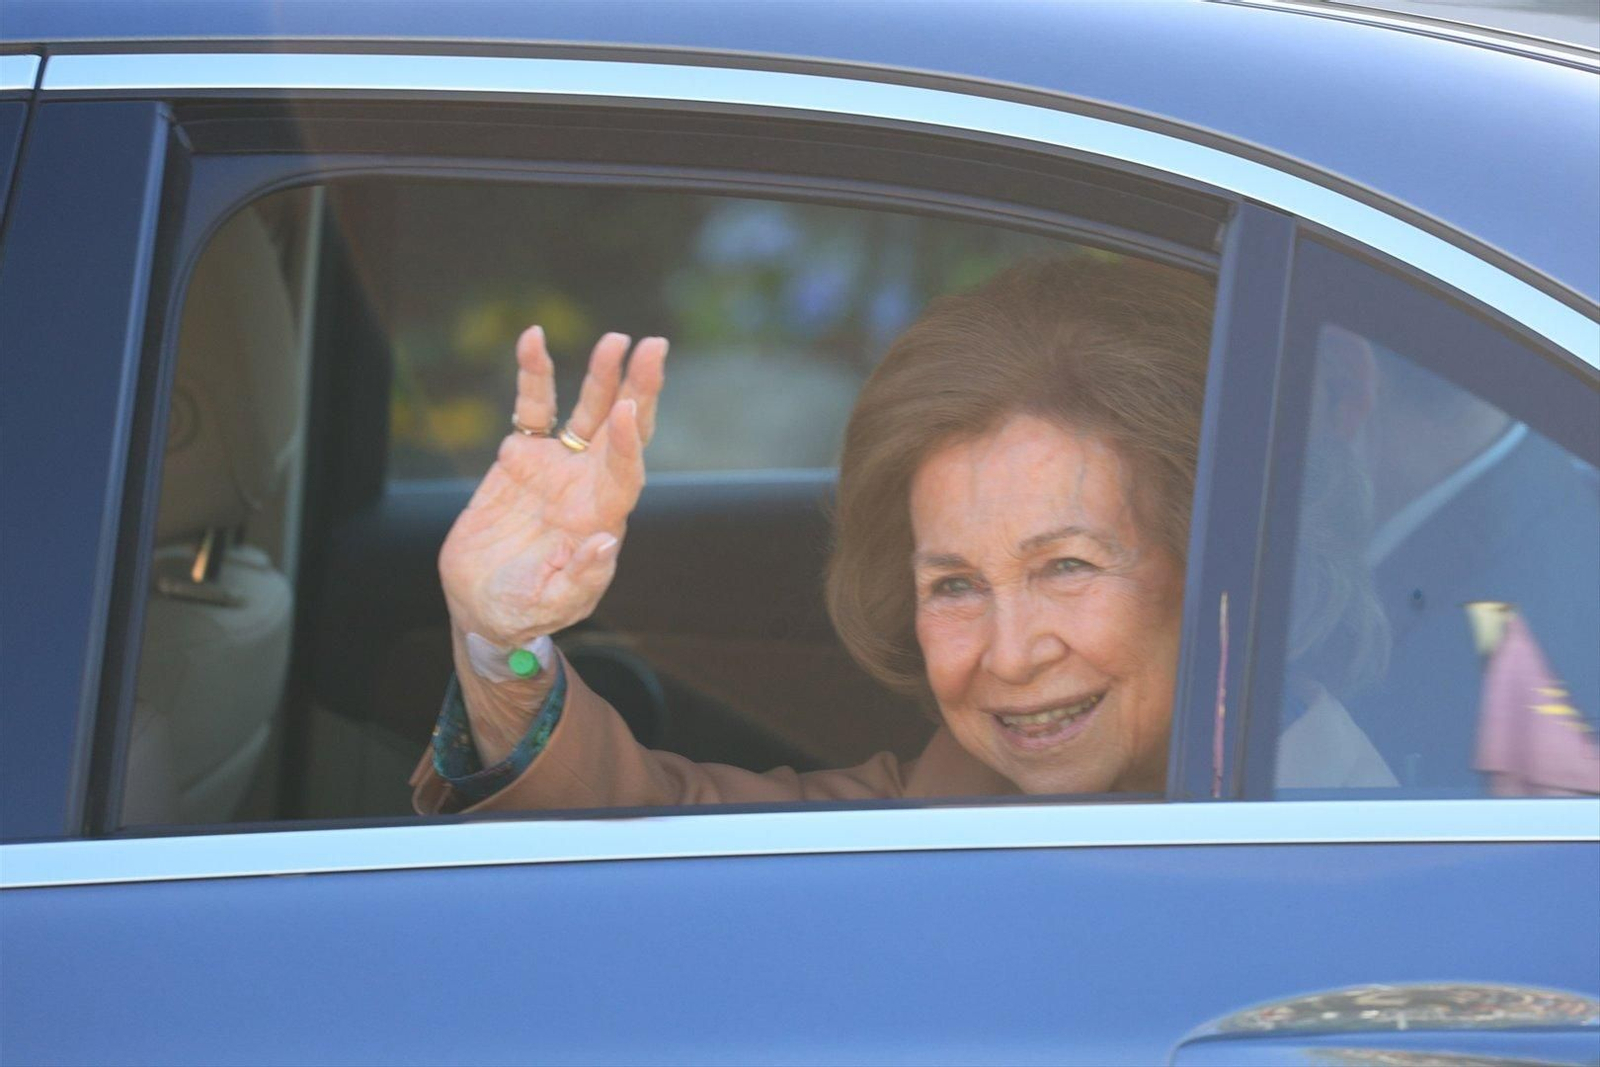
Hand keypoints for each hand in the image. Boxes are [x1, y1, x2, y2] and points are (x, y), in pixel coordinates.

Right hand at [439, 327, 666, 647]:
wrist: (483, 607)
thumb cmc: (525, 612)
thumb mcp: (553, 605)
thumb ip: (581, 578)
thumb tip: (607, 541)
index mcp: (601, 518)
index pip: (625, 472)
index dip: (627, 442)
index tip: (628, 409)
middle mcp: (587, 485)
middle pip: (621, 429)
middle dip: (640, 389)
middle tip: (654, 348)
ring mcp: (556, 467)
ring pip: (586, 411)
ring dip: (602, 375)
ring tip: (616, 340)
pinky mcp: (521, 457)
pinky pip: (532, 408)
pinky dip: (534, 374)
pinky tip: (532, 338)